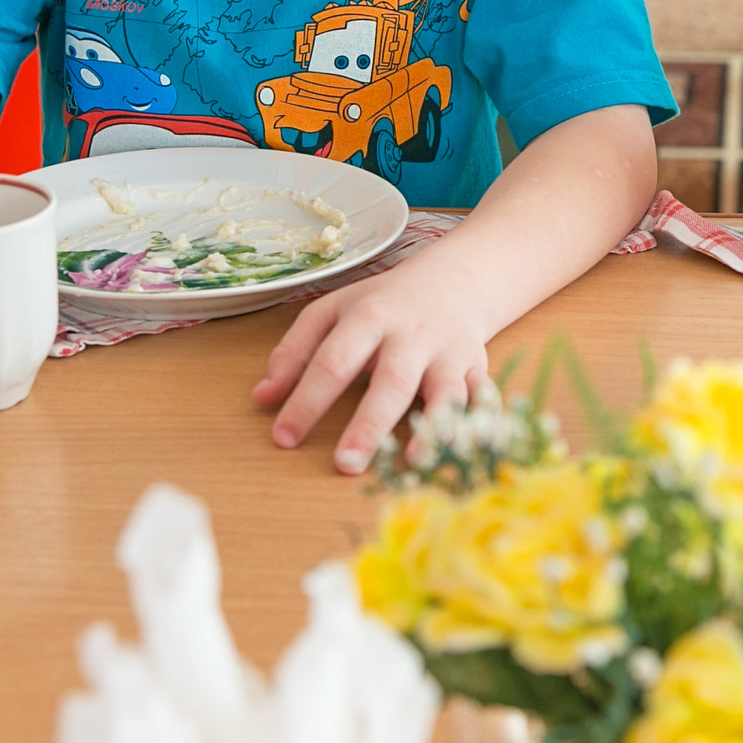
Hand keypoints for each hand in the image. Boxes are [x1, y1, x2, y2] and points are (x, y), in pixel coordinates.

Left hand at [254, 259, 489, 472]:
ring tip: (415, 462)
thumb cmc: (383, 302)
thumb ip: (295, 352)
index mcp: (369, 317)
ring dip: (433, 427)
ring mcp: (448, 353)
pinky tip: (463, 450)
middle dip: (369, 424)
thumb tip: (261, 398)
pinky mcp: (477, 368)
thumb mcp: (332, 312)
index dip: (307, 400)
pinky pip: (482, 398)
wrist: (454, 279)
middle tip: (344, 463)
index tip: (283, 438)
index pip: (333, 361)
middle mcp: (411, 336)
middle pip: (390, 380)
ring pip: (444, 391)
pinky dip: (478, 423)